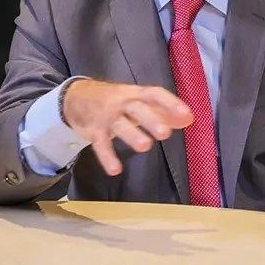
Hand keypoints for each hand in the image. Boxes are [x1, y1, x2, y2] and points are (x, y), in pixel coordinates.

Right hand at [62, 78, 192, 175]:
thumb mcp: (138, 101)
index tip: (186, 114)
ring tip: (145, 146)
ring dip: (132, 134)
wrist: (75, 97)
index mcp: (136, 94)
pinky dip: (106, 156)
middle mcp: (122, 103)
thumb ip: (163, 111)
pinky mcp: (93, 131)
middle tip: (165, 133)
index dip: (170, 102)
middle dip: (151, 119)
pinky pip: (100, 144)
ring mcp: (106, 116)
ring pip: (119, 124)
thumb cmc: (115, 101)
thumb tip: (189, 120)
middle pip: (137, 108)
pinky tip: (115, 170)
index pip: (154, 94)